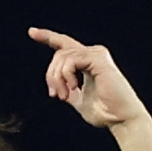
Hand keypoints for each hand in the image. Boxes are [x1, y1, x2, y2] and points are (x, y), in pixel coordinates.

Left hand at [28, 27, 147, 127]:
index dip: (47, 37)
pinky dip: (66, 75)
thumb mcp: (78, 99)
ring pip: (62, 56)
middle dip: (51, 75)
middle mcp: (93, 54)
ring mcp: (96, 54)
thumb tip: (54, 85)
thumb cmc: (104, 112)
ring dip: (57, 78)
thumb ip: (67, 89)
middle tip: (55, 95)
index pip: (64, 45)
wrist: (120, 119)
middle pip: (59, 53)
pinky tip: (74, 87)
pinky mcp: (98, 59)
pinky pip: (71, 60)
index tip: (32, 32)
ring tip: (65, 96)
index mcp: (88, 61)